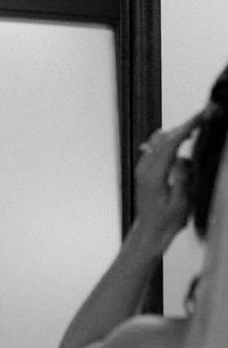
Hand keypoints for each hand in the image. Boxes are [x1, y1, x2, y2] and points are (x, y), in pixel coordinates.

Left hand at [133, 114, 201, 250]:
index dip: (186, 128)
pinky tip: (181, 139)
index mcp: (153, 176)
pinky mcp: (144, 171)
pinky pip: (156, 148)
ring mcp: (142, 169)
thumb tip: (183, 159)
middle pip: (164, 139)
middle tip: (204, 117)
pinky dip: (170, 141)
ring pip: (159, 141)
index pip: (169, 144)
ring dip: (177, 133)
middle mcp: (144, 170)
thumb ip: (182, 179)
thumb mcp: (181, 203)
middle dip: (184, 126)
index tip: (200, 117)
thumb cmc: (166, 220)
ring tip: (196, 128)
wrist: (150, 230)